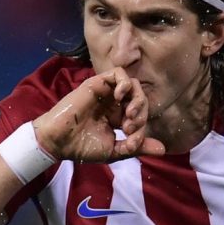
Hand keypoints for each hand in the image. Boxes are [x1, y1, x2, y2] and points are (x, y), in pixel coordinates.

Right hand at [34, 67, 164, 161]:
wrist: (60, 141)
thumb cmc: (83, 147)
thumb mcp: (115, 150)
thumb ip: (137, 147)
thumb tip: (163, 150)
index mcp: (119, 117)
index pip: (141, 114)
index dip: (142, 127)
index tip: (132, 141)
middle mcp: (114, 103)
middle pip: (140, 98)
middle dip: (141, 113)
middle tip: (130, 127)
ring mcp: (107, 92)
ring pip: (133, 84)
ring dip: (137, 98)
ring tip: (129, 113)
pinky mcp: (98, 83)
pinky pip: (118, 73)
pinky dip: (125, 83)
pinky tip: (120, 96)